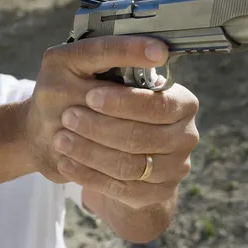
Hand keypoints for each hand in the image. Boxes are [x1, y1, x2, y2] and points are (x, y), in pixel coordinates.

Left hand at [24, 34, 199, 204]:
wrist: (107, 146)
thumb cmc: (101, 101)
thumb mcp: (102, 73)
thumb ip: (113, 60)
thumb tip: (130, 54)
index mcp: (182, 102)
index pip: (157, 104)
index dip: (123, 102)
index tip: (91, 95)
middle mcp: (186, 135)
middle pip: (142, 136)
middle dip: (100, 127)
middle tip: (67, 117)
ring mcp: (175, 167)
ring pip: (130, 165)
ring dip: (90, 152)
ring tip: (60, 138)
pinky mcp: (156, 192)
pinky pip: (121, 189)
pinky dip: (89, 175)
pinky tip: (65, 162)